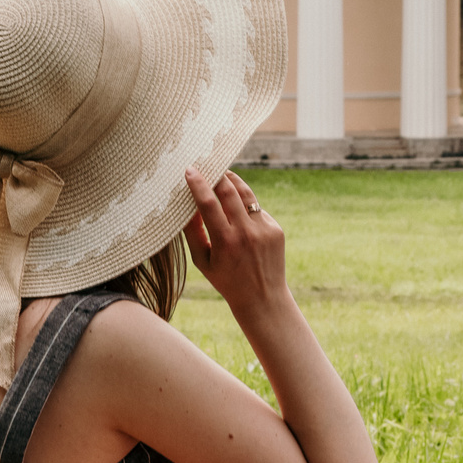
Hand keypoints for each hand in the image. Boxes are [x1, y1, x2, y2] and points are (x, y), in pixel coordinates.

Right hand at [182, 169, 285, 311]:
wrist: (262, 297)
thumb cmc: (226, 280)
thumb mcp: (202, 261)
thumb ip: (193, 233)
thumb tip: (186, 206)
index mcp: (225, 241)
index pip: (208, 203)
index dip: (198, 183)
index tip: (190, 169)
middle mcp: (246, 233)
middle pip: (229, 191)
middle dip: (216, 174)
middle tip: (208, 165)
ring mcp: (264, 230)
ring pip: (246, 194)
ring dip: (233, 181)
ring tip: (223, 175)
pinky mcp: (276, 229)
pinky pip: (257, 209)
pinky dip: (246, 205)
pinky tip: (239, 209)